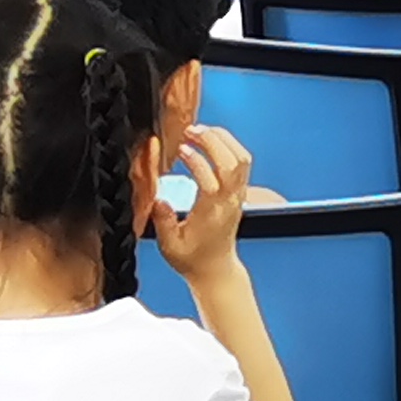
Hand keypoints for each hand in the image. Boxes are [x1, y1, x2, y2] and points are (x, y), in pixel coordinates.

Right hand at [152, 125, 256, 285]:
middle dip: (213, 141)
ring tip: (199, 130)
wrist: (215, 269)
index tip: (180, 150)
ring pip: (242, 158)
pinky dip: (228, 145)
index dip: (197, 162)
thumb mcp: (170, 246)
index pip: (212, 181)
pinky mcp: (239, 192)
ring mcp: (238, 195)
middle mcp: (230, 201)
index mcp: (212, 214)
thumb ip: (164, 222)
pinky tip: (210, 140)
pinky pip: (243, 162)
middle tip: (190, 130)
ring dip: (223, 139)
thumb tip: (158, 199)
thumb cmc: (192, 259)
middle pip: (233, 163)